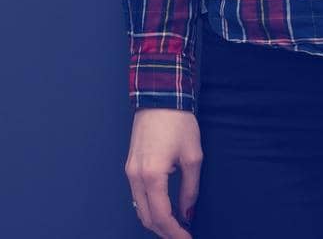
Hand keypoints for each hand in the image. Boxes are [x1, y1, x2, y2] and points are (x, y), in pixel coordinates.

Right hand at [125, 107, 201, 237]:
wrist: (160, 98)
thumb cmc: (179, 124)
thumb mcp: (193, 157)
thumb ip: (190, 188)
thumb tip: (188, 213)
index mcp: (152, 175)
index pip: (161, 215)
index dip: (174, 232)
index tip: (188, 238)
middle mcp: (135, 177)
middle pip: (146, 217)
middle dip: (164, 231)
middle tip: (182, 236)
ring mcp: (129, 172)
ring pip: (139, 208)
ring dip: (156, 221)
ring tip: (176, 227)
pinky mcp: (130, 167)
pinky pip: (137, 196)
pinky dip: (149, 208)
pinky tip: (164, 210)